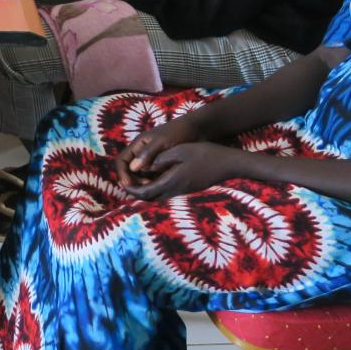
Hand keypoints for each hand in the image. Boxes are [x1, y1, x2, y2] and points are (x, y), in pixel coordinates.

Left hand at [122, 142, 246, 200]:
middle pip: (151, 198)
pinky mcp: (189, 190)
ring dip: (147, 191)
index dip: (132, 189)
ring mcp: (184, 192)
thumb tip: (144, 166)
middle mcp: (176, 191)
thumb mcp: (180, 151)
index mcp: (171, 181)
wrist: (229, 164)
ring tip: (137, 181)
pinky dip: (157, 189)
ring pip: (160, 197)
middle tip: (126, 184)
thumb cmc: (205, 154)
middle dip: (137, 192)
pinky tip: (155, 179)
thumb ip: (161, 159)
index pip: (145, 192)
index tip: (122, 184)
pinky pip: (168, 193)